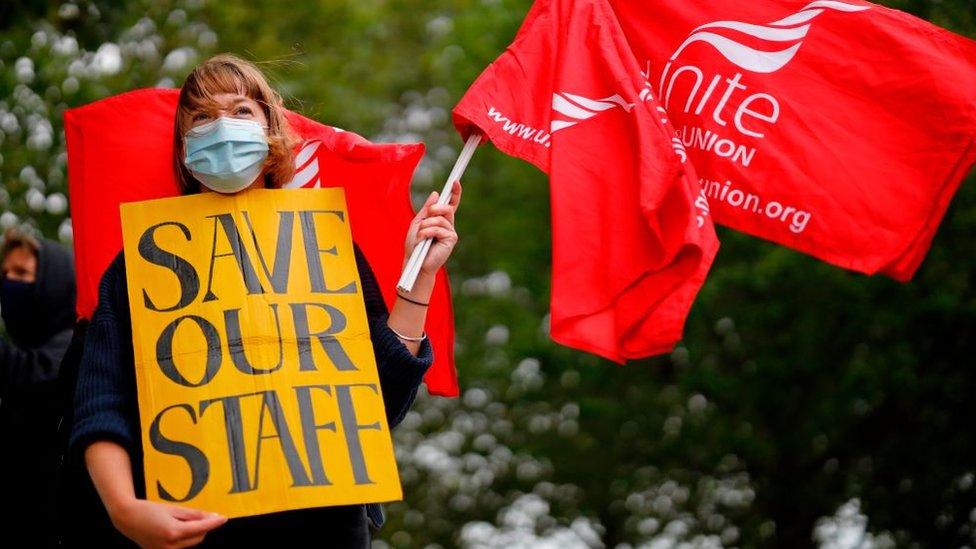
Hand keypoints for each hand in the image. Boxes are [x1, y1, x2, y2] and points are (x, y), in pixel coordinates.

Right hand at [110, 498, 226, 547]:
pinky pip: (181, 547)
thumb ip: (193, 515)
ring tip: (181, 522)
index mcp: (173, 532)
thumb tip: (212, 517)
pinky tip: (177, 529)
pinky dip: (184, 539)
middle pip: (199, 538)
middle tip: (199, 516)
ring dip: (194, 533)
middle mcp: (170, 546)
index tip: (224, 518)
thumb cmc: (149, 510)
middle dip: (203, 527)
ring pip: (191, 544)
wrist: (127, 519)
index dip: (214, 522)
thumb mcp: (173, 509)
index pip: (202, 528)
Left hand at [404, 180, 461, 274]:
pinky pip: (439, 228)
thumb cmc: (415, 245)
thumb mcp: (418, 223)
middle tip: (426, 216)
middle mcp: (448, 225)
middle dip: (434, 209)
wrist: (414, 263)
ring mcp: (450, 233)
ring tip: (420, 236)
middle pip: (447, 207)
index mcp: (441, 220)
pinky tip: (423, 240)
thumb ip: (426, 209)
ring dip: (426, 225)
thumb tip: (436, 194)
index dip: (455, 193)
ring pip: (440, 218)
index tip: (455, 181)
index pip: (451, 204)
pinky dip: (427, 232)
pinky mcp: (451, 240)